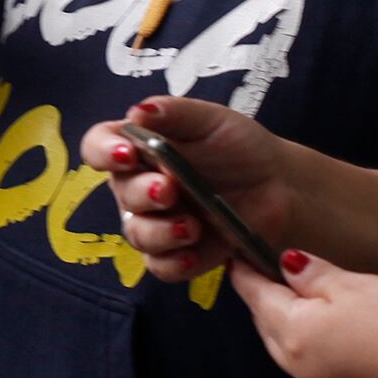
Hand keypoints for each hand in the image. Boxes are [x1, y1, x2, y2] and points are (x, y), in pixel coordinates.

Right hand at [80, 97, 298, 281]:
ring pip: (137, 234)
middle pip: (120, 193)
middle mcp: (139, 186)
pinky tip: (192, 253)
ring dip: (159, 231)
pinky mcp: (177, 254)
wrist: (279, 186)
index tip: (126, 155)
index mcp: (139, 147)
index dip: (103, 152)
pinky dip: (173, 262)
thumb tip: (138, 111)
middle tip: (169, 190)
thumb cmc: (239, 146)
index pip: (99, 146)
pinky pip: (160, 266)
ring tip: (191, 226)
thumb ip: (176, 113)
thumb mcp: (212, 120)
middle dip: (142, 193)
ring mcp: (156, 222)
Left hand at [229, 249, 377, 377]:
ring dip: (290, 329)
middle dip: (266, 302)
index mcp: (293, 332)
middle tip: (270, 276)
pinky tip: (340, 341)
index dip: (246, 274)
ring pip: (291, 354)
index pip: (257, 297)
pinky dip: (317, 353)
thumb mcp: (357, 286)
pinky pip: (319, 374)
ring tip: (305, 306)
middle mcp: (299, 368)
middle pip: (269, 328)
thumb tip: (287, 264)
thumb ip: (315, 276)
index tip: (238, 258)